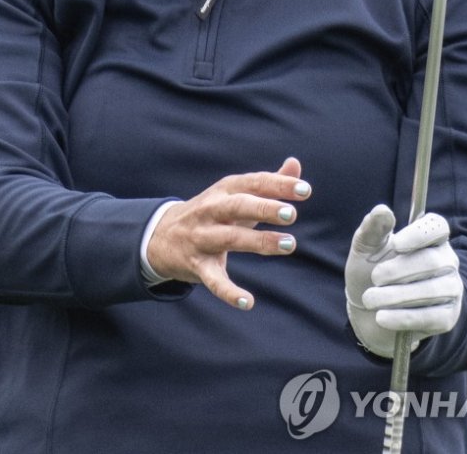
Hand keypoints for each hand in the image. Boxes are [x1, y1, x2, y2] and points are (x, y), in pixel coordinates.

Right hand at [146, 157, 311, 309]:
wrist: (161, 236)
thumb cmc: (212, 212)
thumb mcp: (235, 194)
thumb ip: (267, 182)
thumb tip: (295, 164)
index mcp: (225, 190)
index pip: (254, 182)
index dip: (279, 185)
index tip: (305, 190)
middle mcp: (212, 210)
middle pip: (239, 206)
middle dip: (264, 208)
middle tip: (291, 214)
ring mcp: (202, 237)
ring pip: (231, 238)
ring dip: (259, 241)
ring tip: (289, 244)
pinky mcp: (196, 265)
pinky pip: (213, 280)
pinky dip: (229, 292)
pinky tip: (248, 302)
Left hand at [345, 204, 462, 358]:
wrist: (368, 312)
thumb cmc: (370, 270)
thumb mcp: (366, 247)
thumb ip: (373, 228)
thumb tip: (382, 210)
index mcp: (429, 237)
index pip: (438, 227)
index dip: (420, 234)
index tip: (397, 244)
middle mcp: (446, 260)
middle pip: (433, 261)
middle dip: (399, 270)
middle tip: (375, 278)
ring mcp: (451, 289)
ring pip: (432, 291)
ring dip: (397, 296)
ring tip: (370, 299)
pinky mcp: (447, 317)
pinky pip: (431, 317)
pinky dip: (403, 317)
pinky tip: (382, 317)